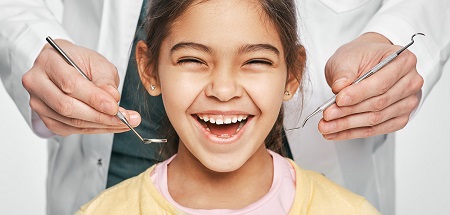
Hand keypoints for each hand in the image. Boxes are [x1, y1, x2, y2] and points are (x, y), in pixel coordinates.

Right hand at [22, 39, 140, 135]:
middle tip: (125, 119)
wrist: (64, 66)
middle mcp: (37, 83)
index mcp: (48, 62)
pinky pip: (71, 129)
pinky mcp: (46, 118)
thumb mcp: (96, 62)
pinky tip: (111, 125)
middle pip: (67, 106)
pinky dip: (94, 129)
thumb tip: (113, 98)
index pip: (70, 84)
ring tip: (125, 123)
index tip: (115, 107)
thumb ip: (105, 79)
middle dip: (100, 116)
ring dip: (101, 125)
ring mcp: (39, 103)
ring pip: (70, 121)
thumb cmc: (79, 61)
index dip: (94, 98)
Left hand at [319, 33, 423, 139]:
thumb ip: (344, 72)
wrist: (365, 63)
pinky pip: (376, 130)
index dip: (359, 94)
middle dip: (349, 112)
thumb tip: (340, 87)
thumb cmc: (360, 57)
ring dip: (348, 125)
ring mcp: (407, 102)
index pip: (381, 83)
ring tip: (327, 126)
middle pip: (379, 103)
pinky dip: (353, 132)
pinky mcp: (399, 118)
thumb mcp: (347, 58)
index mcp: (403, 61)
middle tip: (328, 115)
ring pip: (376, 119)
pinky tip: (337, 133)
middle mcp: (410, 82)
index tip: (339, 100)